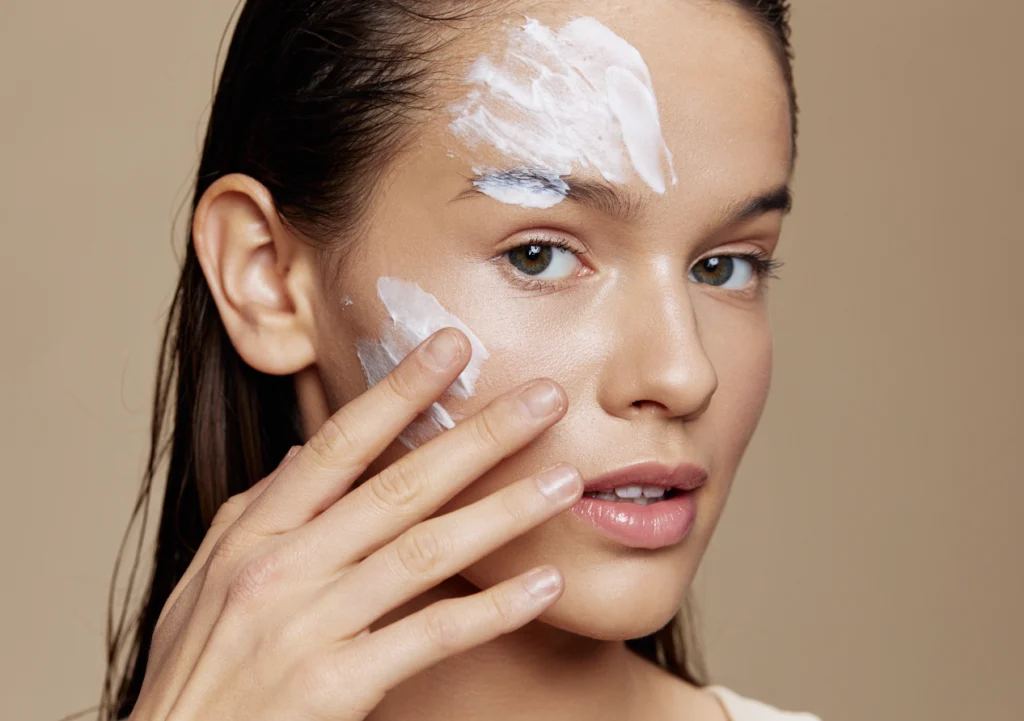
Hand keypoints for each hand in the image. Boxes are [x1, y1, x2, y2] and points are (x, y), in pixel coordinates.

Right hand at [128, 327, 580, 719]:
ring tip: (563, 480)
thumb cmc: (195, 671)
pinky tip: (545, 584)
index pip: (337, 445)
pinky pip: (430, 636)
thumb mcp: (205, 581)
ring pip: (425, 552)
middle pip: (398, 487)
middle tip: (543, 400)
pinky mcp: (336, 686)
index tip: (451, 347)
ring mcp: (309, 626)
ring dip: (502, 512)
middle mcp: (282, 568)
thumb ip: (255, 511)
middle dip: (477, 437)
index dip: (398, 392)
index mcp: (254, 534)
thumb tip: (301, 451)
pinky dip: (493, 609)